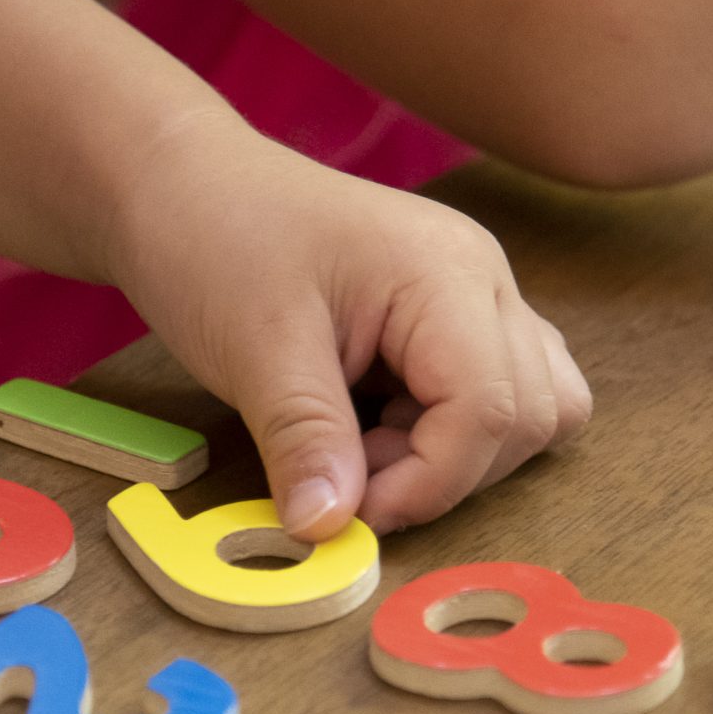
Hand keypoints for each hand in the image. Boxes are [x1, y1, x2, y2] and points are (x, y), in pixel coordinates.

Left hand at [105, 115, 591, 541]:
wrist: (180, 183)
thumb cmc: (214, 237)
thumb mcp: (252, 347)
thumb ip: (305, 440)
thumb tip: (330, 530)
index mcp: (446, 273)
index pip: (490, 408)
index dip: (429, 482)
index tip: (352, 512)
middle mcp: (484, 280)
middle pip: (529, 416)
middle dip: (444, 471)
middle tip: (347, 470)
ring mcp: (477, 297)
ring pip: (532, 410)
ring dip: (457, 457)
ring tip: (362, 444)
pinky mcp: (454, 320)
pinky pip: (495, 396)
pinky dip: (446, 435)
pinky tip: (373, 425)